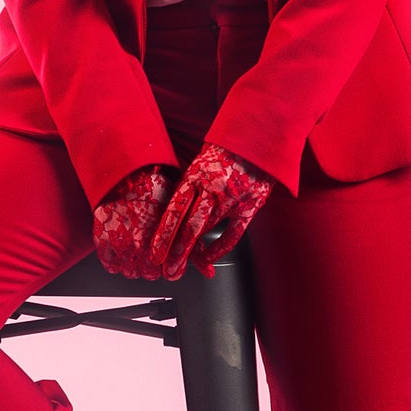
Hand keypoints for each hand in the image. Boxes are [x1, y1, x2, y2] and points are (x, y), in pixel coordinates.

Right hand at [90, 164, 179, 280]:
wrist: (127, 172)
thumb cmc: (153, 187)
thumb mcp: (179, 214)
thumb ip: (190, 243)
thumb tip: (207, 268)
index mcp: (159, 240)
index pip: (169, 271)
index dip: (173, 268)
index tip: (172, 265)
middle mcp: (138, 246)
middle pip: (149, 274)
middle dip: (155, 268)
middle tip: (155, 257)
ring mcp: (119, 244)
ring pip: (130, 272)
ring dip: (136, 267)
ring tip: (139, 255)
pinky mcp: (102, 239)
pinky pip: (109, 265)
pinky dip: (116, 263)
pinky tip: (123, 255)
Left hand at [155, 145, 277, 272]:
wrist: (257, 139)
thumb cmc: (223, 155)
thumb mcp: (198, 167)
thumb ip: (186, 192)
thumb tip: (168, 218)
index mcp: (194, 177)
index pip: (174, 210)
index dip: (163, 234)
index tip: (154, 253)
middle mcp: (212, 188)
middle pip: (189, 226)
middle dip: (175, 252)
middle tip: (166, 271)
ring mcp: (232, 198)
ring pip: (207, 231)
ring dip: (191, 254)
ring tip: (179, 269)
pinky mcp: (250, 206)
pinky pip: (233, 234)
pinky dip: (218, 249)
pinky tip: (207, 259)